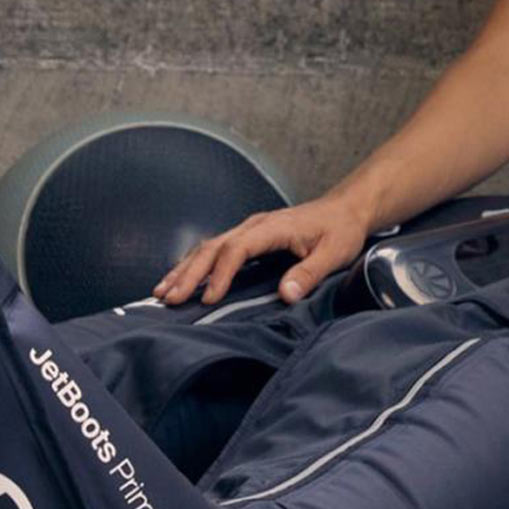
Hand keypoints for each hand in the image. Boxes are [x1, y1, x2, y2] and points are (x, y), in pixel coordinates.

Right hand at [153, 196, 371, 305]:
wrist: (345, 210)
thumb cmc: (340, 229)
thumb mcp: (334, 253)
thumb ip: (309, 273)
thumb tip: (285, 294)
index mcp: (272, 228)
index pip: (237, 249)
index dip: (220, 274)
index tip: (209, 297)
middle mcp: (254, 226)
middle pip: (213, 248)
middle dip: (188, 274)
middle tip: (168, 298)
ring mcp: (249, 230)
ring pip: (208, 247)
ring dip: (184, 269)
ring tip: (162, 292)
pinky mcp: (248, 237)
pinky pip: (215, 250)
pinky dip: (194, 265)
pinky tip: (180, 279)